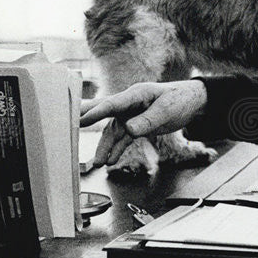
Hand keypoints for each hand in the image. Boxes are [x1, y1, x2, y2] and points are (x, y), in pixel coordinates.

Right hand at [80, 80, 207, 167]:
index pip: (113, 104)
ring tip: (97, 163)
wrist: (191, 102)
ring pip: (112, 132)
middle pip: (103, 113)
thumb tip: (130, 130)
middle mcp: (128, 104)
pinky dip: (116, 150)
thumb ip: (148, 120)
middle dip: (85, 121)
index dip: (97, 112)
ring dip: (105, 147)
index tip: (81, 119)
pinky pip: (122, 139)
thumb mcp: (167, 110)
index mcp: (136, 95)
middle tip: (67, 127)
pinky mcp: (134, 125)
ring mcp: (129, 115)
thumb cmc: (180, 100)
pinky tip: (110, 161)